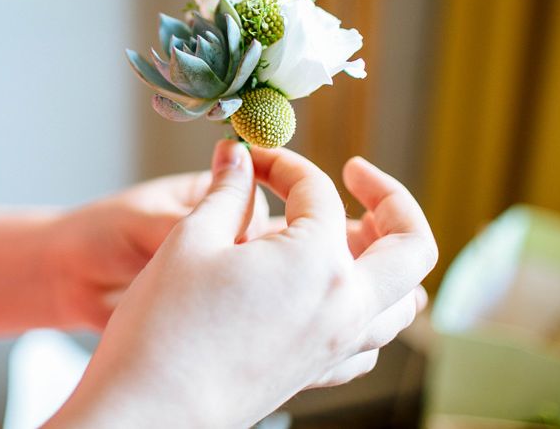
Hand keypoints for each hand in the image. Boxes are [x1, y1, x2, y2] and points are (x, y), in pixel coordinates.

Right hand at [46, 141, 436, 427]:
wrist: (148, 410)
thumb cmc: (166, 325)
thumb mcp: (192, 238)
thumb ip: (227, 188)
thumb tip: (238, 156)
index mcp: (318, 263)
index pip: (317, 191)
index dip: (283, 164)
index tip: (253, 159)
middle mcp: (345, 306)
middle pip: (411, 245)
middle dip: (392, 198)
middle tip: (356, 174)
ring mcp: (337, 344)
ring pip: (403, 298)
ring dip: (389, 254)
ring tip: (352, 230)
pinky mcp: (319, 371)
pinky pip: (372, 337)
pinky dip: (370, 305)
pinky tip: (332, 289)